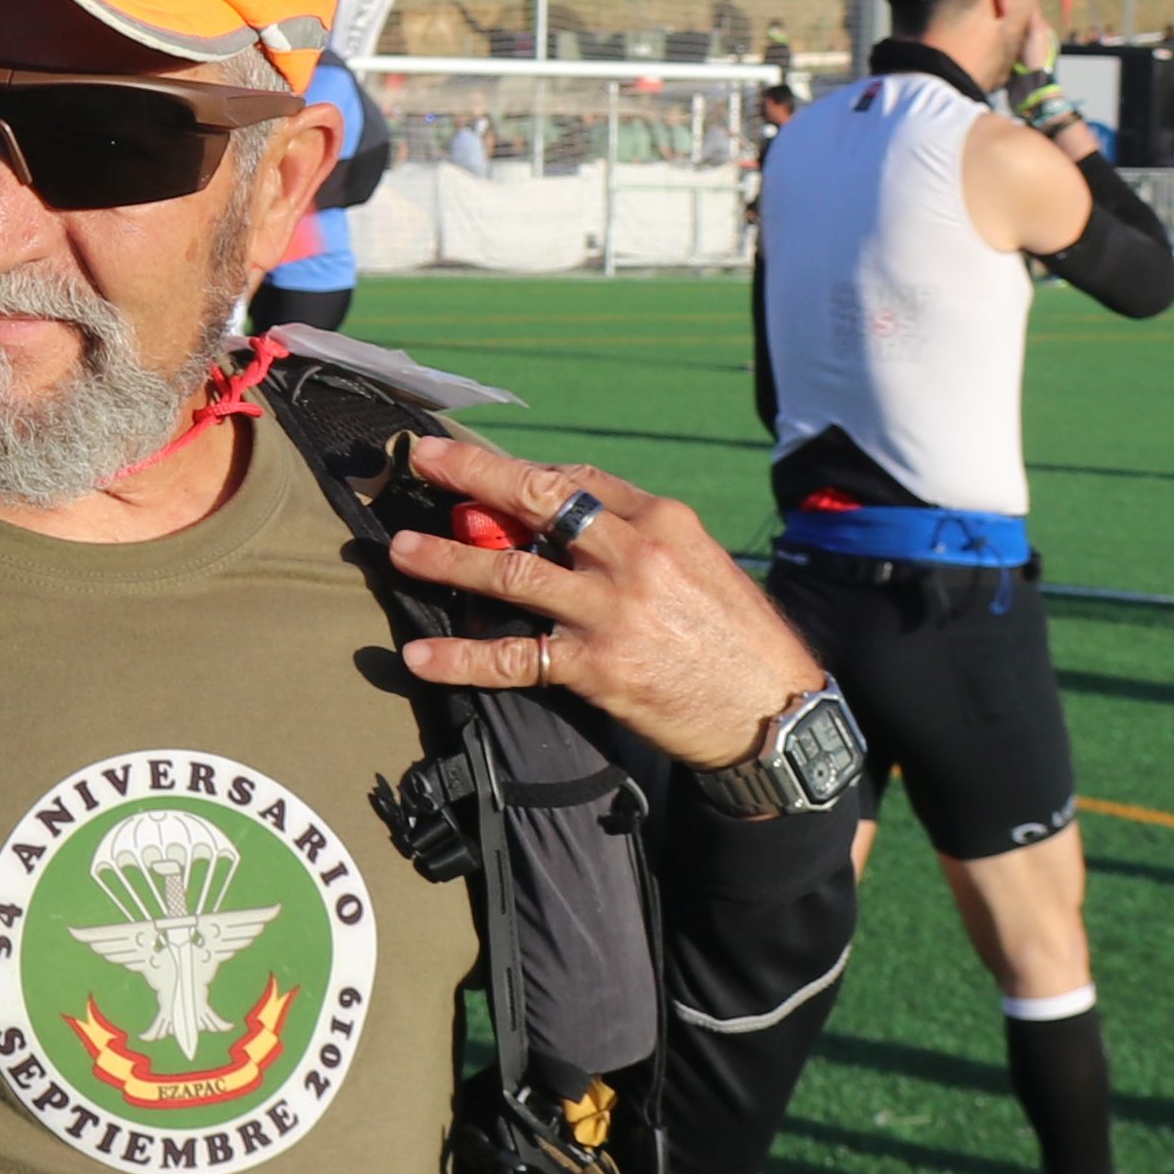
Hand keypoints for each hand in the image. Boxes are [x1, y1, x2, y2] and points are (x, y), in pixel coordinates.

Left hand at [385, 433, 825, 772]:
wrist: (773, 712)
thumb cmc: (737, 636)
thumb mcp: (699, 562)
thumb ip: (635, 539)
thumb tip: (566, 526)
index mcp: (661, 519)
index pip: (574, 479)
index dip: (517, 469)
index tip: (475, 463)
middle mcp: (632, 554)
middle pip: (534, 504)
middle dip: (470, 476)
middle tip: (419, 461)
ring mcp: (611, 611)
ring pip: (510, 573)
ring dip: (447, 560)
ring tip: (400, 551)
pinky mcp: (596, 667)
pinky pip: (512, 657)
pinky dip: (461, 658)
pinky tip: (421, 655)